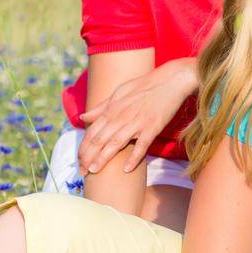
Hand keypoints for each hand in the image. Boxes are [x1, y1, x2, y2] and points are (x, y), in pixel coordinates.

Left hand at [79, 60, 195, 174]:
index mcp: (112, 109)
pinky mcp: (153, 126)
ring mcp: (137, 122)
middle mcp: (121, 117)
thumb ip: (101, 107)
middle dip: (88, 157)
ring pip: (115, 143)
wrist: (172, 80)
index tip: (79, 161)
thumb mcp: (119, 92)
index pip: (91, 132)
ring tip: (95, 171)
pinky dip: (134, 157)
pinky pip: (141, 144)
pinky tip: (127, 169)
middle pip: (100, 140)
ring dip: (103, 158)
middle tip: (83, 172)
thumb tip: (83, 117)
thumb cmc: (146, 85)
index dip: (83, 148)